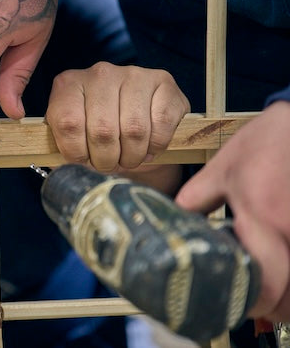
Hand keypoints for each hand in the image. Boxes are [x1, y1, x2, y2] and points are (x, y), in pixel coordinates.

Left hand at [46, 63, 189, 173]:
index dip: (76, 152)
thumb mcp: (73, 133)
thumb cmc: (97, 129)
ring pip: (134, 130)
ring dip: (131, 156)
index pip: (67, 123)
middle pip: (102, 130)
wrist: (135, 117)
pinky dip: (155, 146)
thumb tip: (70, 168)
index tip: (83, 161)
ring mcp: (133, 74)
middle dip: (106, 160)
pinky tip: (148, 148)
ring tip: (127, 159)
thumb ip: (66, 144)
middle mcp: (100, 73)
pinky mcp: (163, 81)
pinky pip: (161, 124)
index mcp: (69, 84)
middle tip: (108, 165)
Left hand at [175, 100, 289, 320]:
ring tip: (270, 289)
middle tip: (254, 303)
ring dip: (289, 294)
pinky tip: (284, 267)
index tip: (237, 303)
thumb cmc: (266, 142)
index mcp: (263, 219)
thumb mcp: (223, 169)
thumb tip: (172, 218)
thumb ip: (196, 198)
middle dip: (274, 307)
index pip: (266, 286)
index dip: (253, 305)